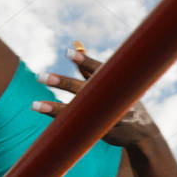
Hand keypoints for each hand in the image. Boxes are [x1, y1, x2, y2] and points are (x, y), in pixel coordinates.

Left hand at [33, 41, 158, 147]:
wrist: (142, 132)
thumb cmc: (122, 100)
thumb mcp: (109, 81)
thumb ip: (89, 66)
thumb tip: (75, 44)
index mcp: (112, 81)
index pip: (97, 68)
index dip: (84, 61)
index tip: (69, 53)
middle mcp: (107, 97)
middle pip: (81, 88)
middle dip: (62, 82)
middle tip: (41, 77)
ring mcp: (104, 115)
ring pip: (74, 110)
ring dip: (53, 108)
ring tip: (34, 105)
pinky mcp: (99, 130)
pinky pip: (76, 125)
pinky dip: (61, 122)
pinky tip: (46, 118)